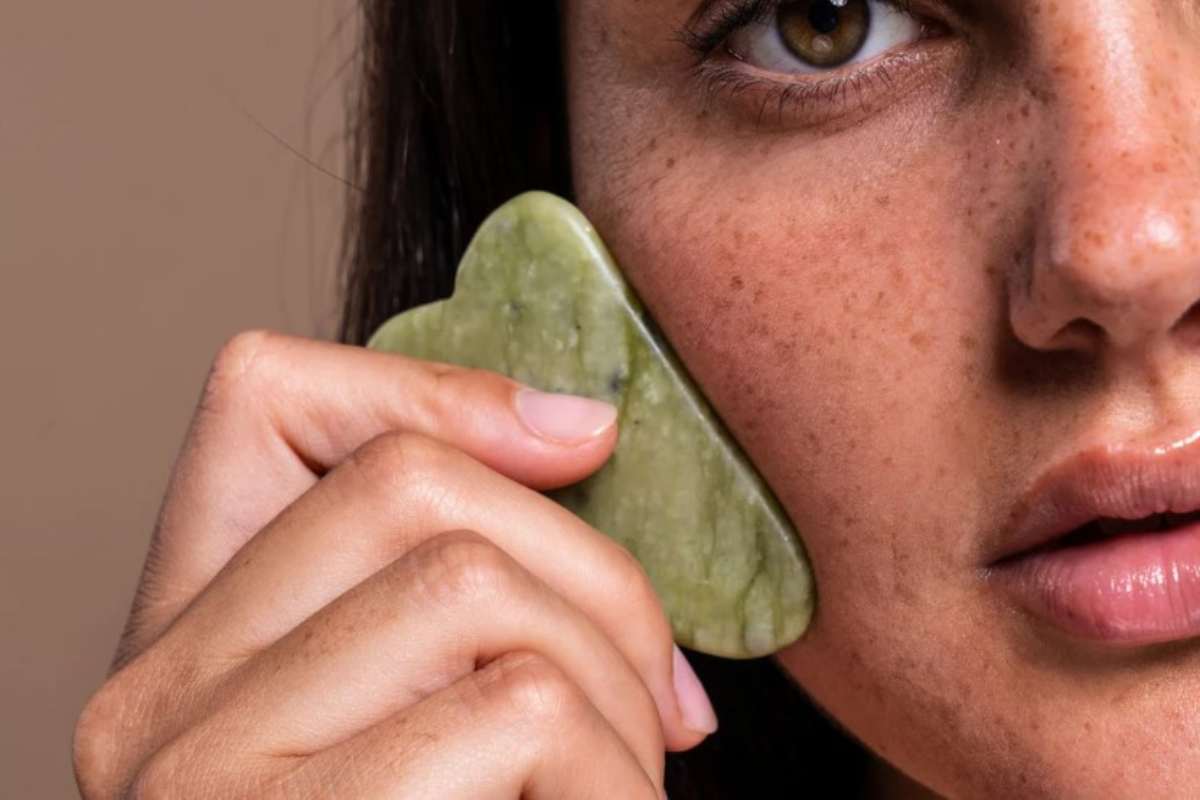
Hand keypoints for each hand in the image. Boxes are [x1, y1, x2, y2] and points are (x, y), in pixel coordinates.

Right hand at [73, 331, 716, 798]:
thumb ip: (456, 578)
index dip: (439, 392)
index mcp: (179, 642)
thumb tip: (579, 425)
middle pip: (416, 489)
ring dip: (616, 684)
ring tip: (628, 777)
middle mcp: (151, 704)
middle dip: (592, 569)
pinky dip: (616, 771)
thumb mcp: (432, 703)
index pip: (264, 396)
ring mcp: (207, 782)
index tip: (585, 445)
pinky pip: (518, 711)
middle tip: (655, 692)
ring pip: (477, 589)